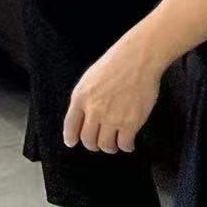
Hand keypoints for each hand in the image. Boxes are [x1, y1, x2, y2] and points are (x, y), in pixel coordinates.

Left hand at [63, 36, 163, 153]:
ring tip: (115, 143)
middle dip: (93, 145)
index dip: (70, 137)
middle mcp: (93, 110)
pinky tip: (128, 143)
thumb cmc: (115, 64)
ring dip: (110, 147)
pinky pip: (124, 144)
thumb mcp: (90, 79)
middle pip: (88, 140)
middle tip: (99, 143)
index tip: (72, 143)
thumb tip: (84, 116)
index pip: (70, 125)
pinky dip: (126, 147)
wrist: (137, 59)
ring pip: (105, 145)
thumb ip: (85, 98)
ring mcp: (112, 118)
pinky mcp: (130, 123)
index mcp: (81, 97)